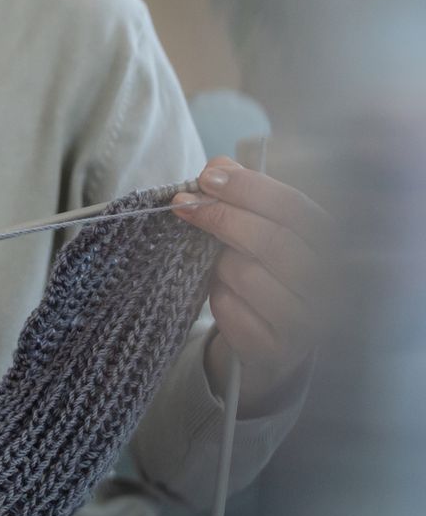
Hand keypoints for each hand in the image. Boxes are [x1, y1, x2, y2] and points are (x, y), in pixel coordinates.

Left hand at [172, 157, 330, 410]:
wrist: (273, 344)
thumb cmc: (267, 274)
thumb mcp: (260, 232)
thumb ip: (244, 198)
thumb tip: (219, 165)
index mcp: (334, 245)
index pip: (294, 208)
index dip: (248, 188)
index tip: (207, 176)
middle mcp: (332, 285)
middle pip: (271, 240)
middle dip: (220, 217)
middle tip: (181, 205)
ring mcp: (309, 322)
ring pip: (245, 275)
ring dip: (219, 265)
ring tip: (221, 267)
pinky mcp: (278, 351)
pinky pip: (230, 311)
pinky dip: (217, 299)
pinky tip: (225, 297)